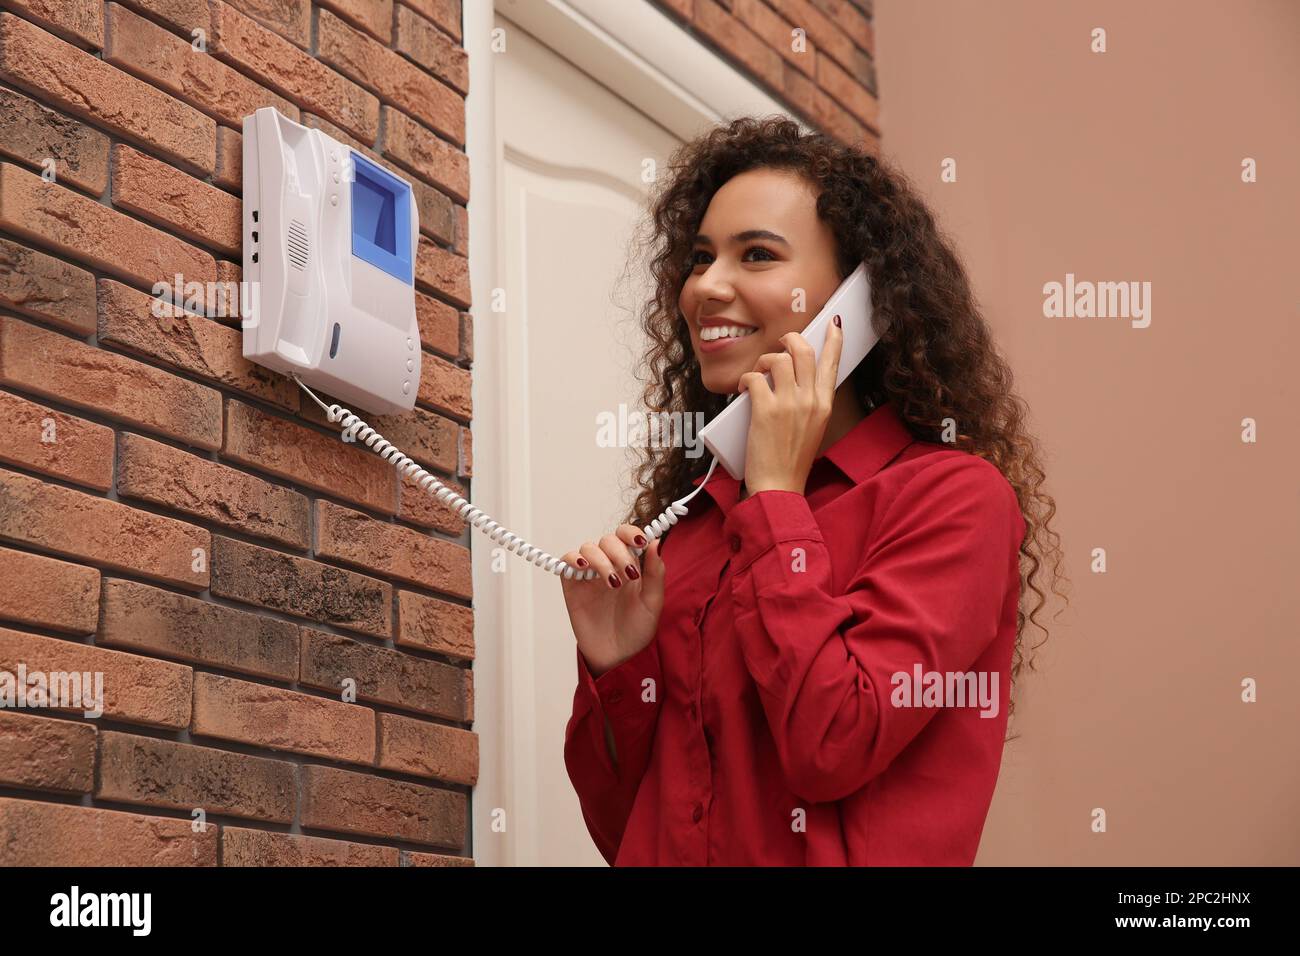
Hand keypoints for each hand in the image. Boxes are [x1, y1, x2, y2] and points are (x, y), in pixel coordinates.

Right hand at [559, 525, 665, 676]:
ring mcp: (590, 575)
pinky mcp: (572, 585)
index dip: (631, 532)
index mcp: (631, 566)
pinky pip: (567, 561)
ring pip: (589, 548)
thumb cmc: (637, 631)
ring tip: (611, 583)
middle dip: (619, 553)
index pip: (627, 536)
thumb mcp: (653, 603)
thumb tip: (656, 542)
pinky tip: (584, 568)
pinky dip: (573, 559)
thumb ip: (655, 573)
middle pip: (608, 540)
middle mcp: (610, 566)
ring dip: (601, 560)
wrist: (617, 656)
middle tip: (628, 575)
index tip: (640, 541)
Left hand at [737, 314, 842, 496]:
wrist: (779, 487)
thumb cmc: (791, 461)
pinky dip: (745, 379)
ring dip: (764, 360)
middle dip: (789, 340)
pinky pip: (754, 377)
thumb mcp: (812, 429)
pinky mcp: (766, 410)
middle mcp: (810, 401)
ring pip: (778, 358)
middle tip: (778, 345)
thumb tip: (795, 381)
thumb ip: (809, 404)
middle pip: (804, 351)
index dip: (834, 340)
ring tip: (758, 374)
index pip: (833, 364)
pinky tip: (742, 389)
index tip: (834, 323)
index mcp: (824, 406)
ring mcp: (789, 404)